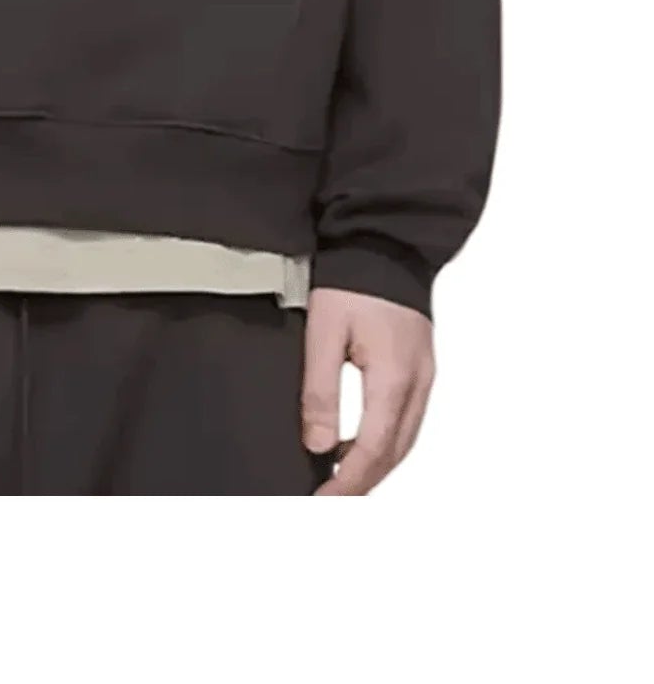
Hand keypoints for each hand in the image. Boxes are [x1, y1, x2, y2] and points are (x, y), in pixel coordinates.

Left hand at [302, 287, 434, 495]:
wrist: (385, 241)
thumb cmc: (353, 281)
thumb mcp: (324, 332)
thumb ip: (321, 391)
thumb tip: (319, 446)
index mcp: (395, 379)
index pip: (373, 450)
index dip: (348, 483)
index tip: (322, 504)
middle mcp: (418, 384)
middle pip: (395, 454)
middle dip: (363, 483)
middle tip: (329, 502)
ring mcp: (425, 375)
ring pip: (405, 440)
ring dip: (375, 465)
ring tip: (339, 480)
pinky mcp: (421, 365)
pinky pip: (408, 418)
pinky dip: (385, 441)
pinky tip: (358, 443)